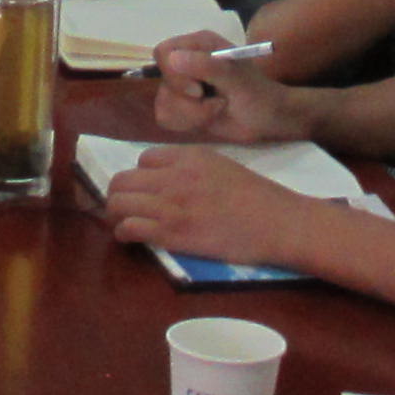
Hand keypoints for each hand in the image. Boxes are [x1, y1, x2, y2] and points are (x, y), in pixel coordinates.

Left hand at [101, 145, 316, 270]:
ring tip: (122, 224)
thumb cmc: (259, 198)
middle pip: (123, 180)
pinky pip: (129, 228)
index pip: (144, 160)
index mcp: (189, 156)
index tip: (148, 191)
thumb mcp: (223, 166)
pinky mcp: (172, 233)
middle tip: (125, 209)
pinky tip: (129, 238)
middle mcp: (174, 176)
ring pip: (118, 202)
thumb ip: (193, 168)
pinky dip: (122, 233)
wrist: (278, 223)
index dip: (143, 177)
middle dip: (119, 194)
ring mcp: (171, 204)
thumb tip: (170, 180)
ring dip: (115, 214)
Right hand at [147, 38, 296, 141]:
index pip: (163, 52)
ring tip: (217, 110)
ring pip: (163, 103)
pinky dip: (189, 123)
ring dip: (192, 114)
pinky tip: (209, 118)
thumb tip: (172, 59)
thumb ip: (206, 66)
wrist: (268, 119)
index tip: (198, 90)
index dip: (174, 74)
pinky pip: (166, 118)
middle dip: (188, 101)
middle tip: (214, 101)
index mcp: (198, 45)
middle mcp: (186, 62)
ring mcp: (183, 86)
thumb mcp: (236, 77)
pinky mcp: (182, 107)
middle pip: (162, 82)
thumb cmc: (257, 93)